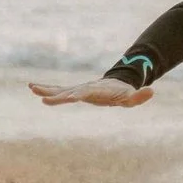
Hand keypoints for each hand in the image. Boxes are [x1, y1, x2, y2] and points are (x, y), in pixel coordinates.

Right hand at [29, 77, 152, 107]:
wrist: (119, 83)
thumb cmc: (126, 93)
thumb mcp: (133, 97)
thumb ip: (140, 96)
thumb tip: (152, 91)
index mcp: (95, 90)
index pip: (82, 94)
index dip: (72, 96)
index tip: (61, 99)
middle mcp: (84, 88)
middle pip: (67, 91)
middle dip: (54, 94)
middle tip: (40, 97)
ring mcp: (78, 89)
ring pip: (60, 90)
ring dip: (46, 89)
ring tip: (31, 87)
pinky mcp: (75, 92)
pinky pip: (60, 91)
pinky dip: (48, 91)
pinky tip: (34, 89)